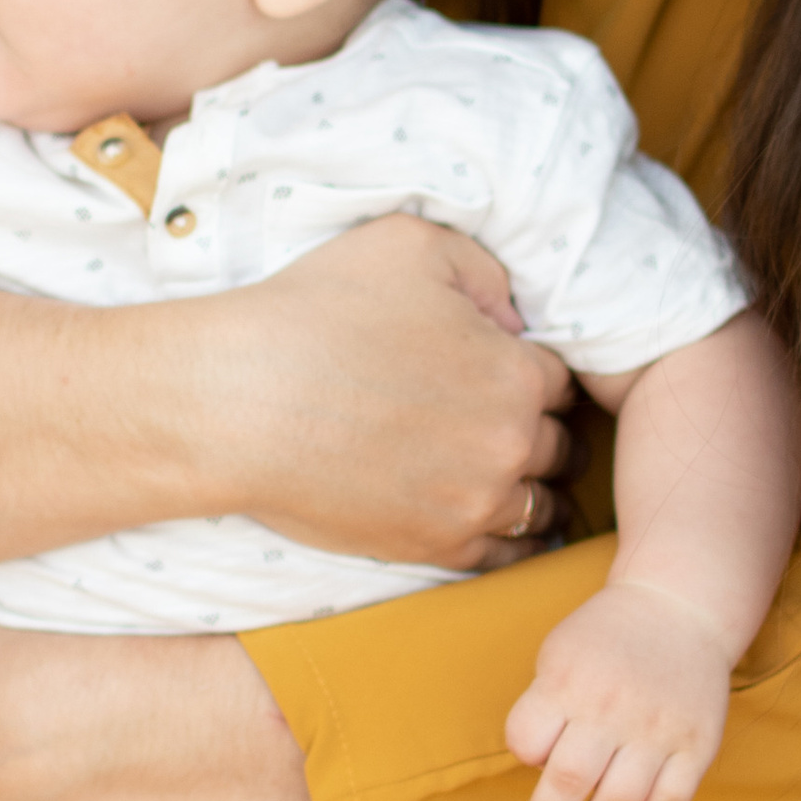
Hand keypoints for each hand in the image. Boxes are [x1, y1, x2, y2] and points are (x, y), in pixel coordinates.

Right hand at [208, 218, 576, 569]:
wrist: (238, 401)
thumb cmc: (314, 313)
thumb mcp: (409, 245)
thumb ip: (482, 268)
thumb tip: (513, 317)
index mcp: (514, 371)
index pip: (562, 380)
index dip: (539, 374)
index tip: (520, 379)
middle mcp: (508, 443)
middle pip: (561, 445)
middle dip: (544, 432)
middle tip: (525, 430)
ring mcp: (473, 502)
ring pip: (542, 505)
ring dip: (537, 490)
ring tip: (522, 483)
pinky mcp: (434, 546)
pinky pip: (504, 556)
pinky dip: (511, 542)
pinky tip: (503, 528)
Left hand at [503, 575, 734, 800]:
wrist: (679, 606)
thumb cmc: (607, 637)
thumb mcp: (560, 652)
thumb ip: (545, 705)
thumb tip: (539, 770)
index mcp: (569, 681)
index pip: (527, 741)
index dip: (524, 756)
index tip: (534, 758)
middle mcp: (613, 708)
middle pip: (570, 781)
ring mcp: (658, 729)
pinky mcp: (696, 744)